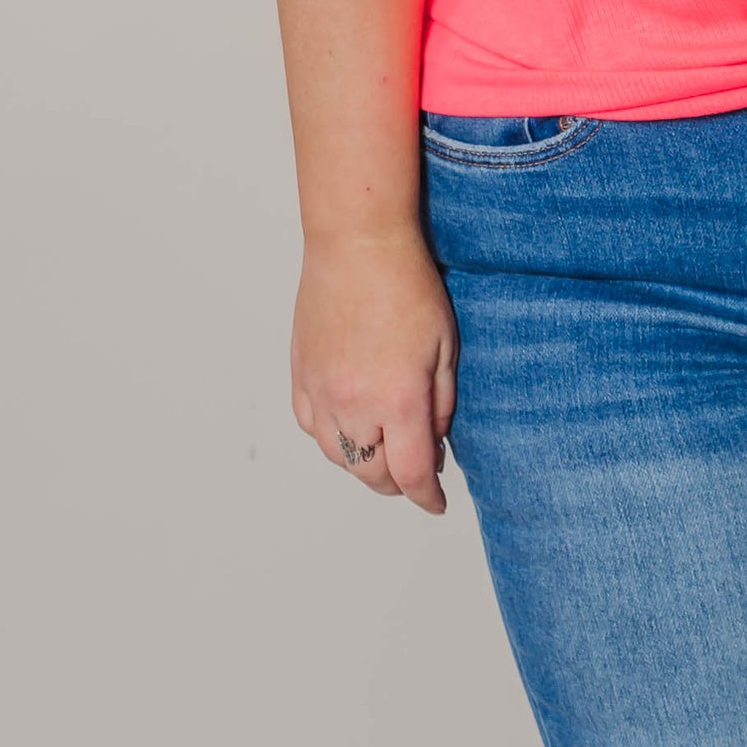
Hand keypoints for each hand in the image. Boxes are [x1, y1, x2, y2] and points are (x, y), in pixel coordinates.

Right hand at [291, 227, 457, 515]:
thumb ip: (441, 404)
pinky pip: (313, 428)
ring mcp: (322, 392)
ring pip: (339, 458)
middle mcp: (355, 405)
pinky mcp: (301, 376)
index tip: (435, 502)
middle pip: (373, 474)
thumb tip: (434, 444)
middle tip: (416, 470)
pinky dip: (333, 437)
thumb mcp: (445, 348)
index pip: (411, 475)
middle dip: (398, 481)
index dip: (427, 498)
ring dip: (364, 463)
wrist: (358, 243)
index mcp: (399, 400)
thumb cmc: (408, 285)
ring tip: (385, 448)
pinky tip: (351, 424)